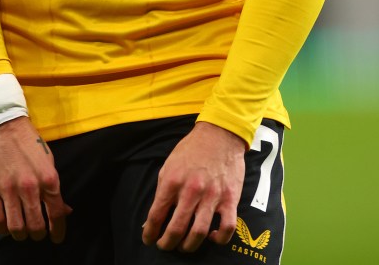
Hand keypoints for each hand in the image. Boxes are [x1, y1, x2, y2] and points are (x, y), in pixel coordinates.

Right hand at [0, 116, 71, 242]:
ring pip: (15, 227)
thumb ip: (54, 187)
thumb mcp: (48, 159)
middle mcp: (29, 186)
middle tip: (37, 233)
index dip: (58, 230)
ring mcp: (8, 188)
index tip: (56, 237)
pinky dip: (2, 228)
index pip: (56, 214)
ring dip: (20, 234)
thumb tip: (65, 210)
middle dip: (38, 234)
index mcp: (48, 178)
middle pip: (35, 226)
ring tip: (21, 231)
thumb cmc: (27, 140)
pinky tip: (5, 225)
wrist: (1, 121)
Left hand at [142, 121, 245, 253]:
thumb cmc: (191, 149)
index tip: (148, 239)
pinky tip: (212, 237)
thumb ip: (161, 191)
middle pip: (176, 229)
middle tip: (165, 246)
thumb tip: (153, 217)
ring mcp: (212, 196)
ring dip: (189, 246)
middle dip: (167, 243)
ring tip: (184, 246)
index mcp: (172, 181)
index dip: (150, 232)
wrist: (219, 134)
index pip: (156, 215)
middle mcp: (191, 190)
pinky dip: (219, 239)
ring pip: (199, 233)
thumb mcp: (169, 165)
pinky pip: (227, 228)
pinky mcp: (230, 198)